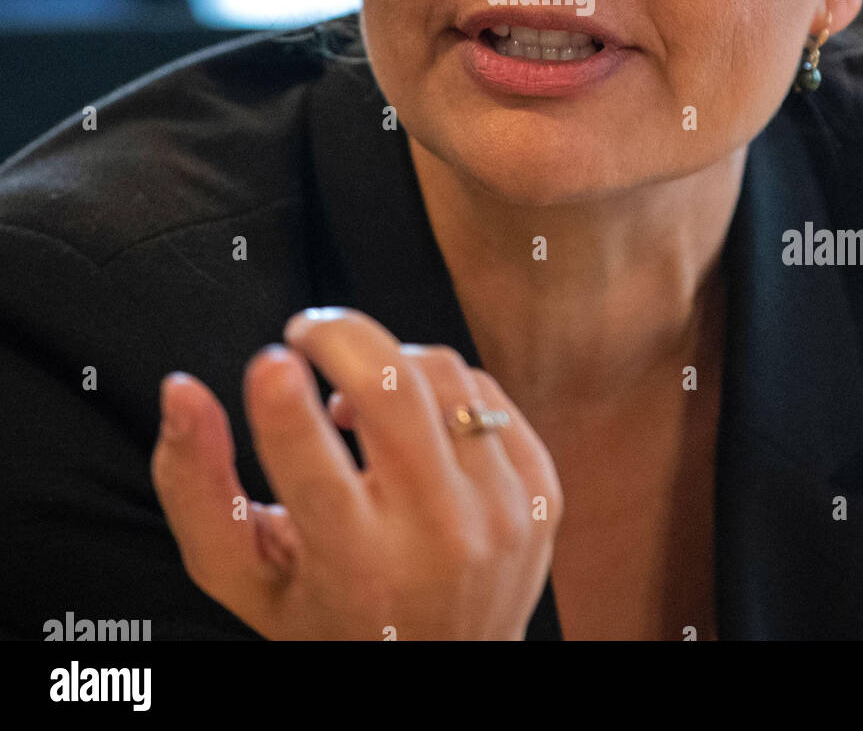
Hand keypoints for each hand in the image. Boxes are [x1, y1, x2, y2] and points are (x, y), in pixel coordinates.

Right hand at [151, 307, 562, 639]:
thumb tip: (182, 390)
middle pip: (392, 389)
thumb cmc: (328, 615)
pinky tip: (413, 424)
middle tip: (305, 332)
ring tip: (354, 401)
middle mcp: (437, 542)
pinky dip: (439, 389)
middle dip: (339, 336)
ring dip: (387, 364)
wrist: (447, 668)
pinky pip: (486, 390)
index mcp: (356, 569)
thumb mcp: (246, 576)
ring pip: (440, 373)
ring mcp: (501, 515)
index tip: (271, 358)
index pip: (313, 468)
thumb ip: (197, 485)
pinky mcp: (541, 492)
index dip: (284, 400)